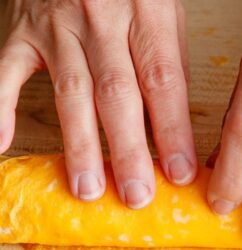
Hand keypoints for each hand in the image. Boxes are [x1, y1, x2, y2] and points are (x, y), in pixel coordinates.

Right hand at [0, 0, 195, 207]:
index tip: (181, 172)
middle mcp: (102, 19)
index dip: (173, 130)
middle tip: (137, 196)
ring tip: (88, 188)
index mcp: (148, 13)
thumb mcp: (162, 6)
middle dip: (129, 151)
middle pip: (118, 94)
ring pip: (71, 93)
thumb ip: (166, 57)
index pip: (163, 81)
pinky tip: (0, 144)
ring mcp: (56, 25)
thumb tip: (176, 123)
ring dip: (80, 145)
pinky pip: (5, 72)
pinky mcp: (19, 29)